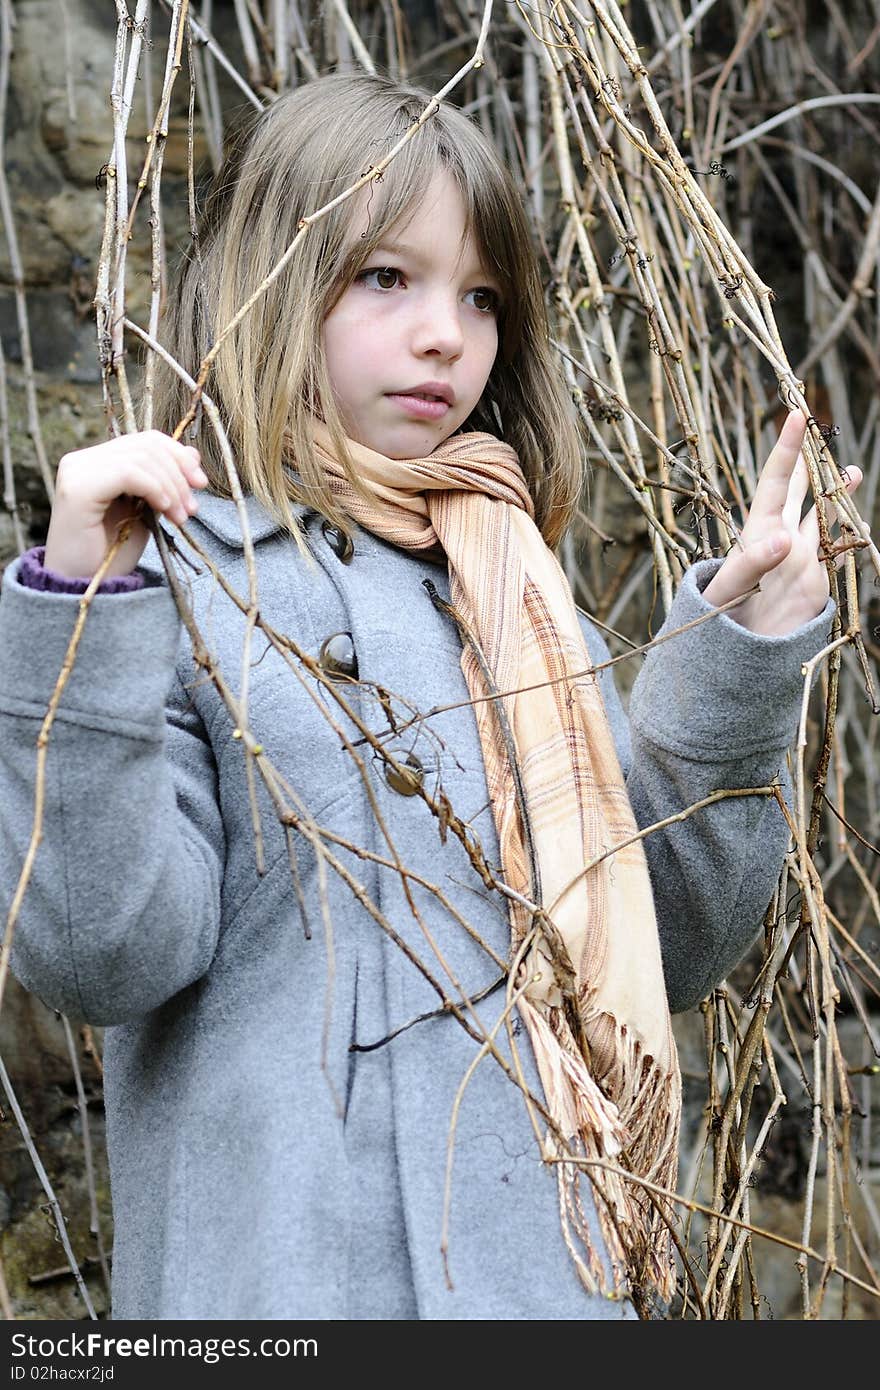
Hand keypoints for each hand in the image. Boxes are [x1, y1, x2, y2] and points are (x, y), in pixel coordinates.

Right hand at [44, 431, 208, 579]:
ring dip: (171, 487)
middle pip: (146, 446)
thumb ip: (164, 481)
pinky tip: (165, 510)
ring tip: (181, 518)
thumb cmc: (113, 553)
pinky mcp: (78, 487)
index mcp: (97, 462)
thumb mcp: (148, 511)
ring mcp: (76, 471)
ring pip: (141, 457)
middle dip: (179, 475)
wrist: (86, 586)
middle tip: (193, 508)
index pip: (145, 441)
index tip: (200, 484)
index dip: (178, 456)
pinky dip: (155, 489)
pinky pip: (128, 473)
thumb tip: (192, 452)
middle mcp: (82, 460)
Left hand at [702, 411, 861, 635]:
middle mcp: (780, 535)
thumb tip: (784, 539)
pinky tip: (857, 520)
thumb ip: (754, 564)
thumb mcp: (731, 589)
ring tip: (850, 470)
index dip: (786, 449)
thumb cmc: (719, 617)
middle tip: (818, 428)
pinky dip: (847, 530)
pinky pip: (834, 546)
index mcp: (757, 529)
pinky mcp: (813, 575)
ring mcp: (799, 554)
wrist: (733, 650)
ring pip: (819, 514)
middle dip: (807, 459)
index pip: (775, 480)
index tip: (796, 415)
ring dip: (833, 492)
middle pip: (796, 488)